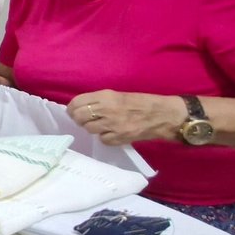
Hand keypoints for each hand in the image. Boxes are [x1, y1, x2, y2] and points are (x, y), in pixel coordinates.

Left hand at [67, 91, 187, 146]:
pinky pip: (102, 139)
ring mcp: (112, 125)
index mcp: (106, 96)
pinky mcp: (118, 138)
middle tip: (84, 119)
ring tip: (101, 125)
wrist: (162, 115)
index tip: (73, 110)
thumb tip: (81, 107)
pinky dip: (105, 137)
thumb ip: (100, 100)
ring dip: (92, 127)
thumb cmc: (141, 102)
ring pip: (89, 129)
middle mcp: (106, 110)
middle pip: (79, 117)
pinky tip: (112, 132)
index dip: (72, 108)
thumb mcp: (118, 95)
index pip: (77, 102)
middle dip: (79, 119)